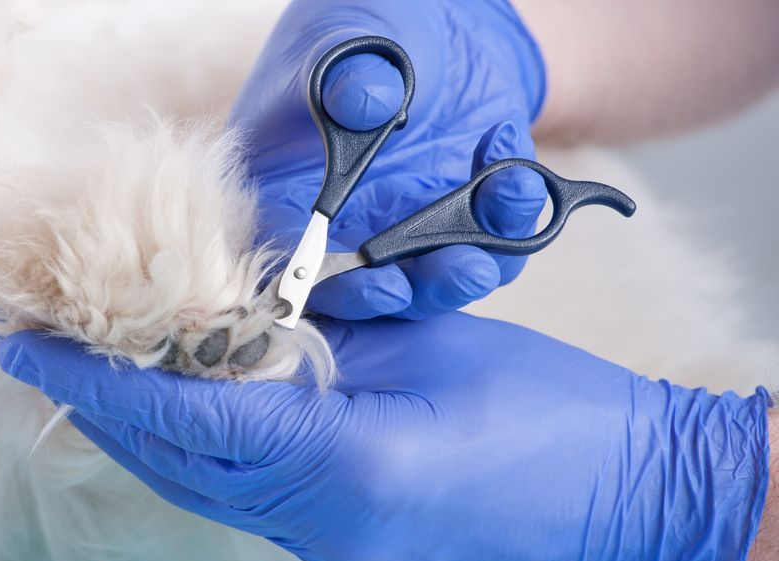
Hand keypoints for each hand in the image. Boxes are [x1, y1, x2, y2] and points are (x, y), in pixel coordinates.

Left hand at [0, 317, 771, 560]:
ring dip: (147, 435)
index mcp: (347, 461)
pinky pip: (246, 497)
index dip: (106, 380)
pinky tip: (188, 415)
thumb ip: (330, 335)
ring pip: (206, 486)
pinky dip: (201, 454)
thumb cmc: (555, 413)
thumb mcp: (434, 347)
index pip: (192, 414)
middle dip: (106, 411)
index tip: (37, 351)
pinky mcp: (348, 549)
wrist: (634, 509)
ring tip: (100, 382)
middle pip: (181, 463)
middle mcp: (323, 521)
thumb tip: (253, 312)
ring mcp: (333, 547)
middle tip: (48, 359)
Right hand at [229, 0, 547, 318]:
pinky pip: (494, 243)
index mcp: (288, 196)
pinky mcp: (464, 220)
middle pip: (374, 290)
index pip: (299, 262)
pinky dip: (515, 215)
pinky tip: (511, 156)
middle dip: (422, 290)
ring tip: (508, 197)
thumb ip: (345, 76)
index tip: (380, 285)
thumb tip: (367, 105)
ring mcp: (407, 230)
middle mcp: (347, 229)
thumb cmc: (363, 32)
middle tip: (463, 269)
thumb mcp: (343, 41)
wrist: (433, 25)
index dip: (336, 289)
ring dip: (478, 261)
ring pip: (438, 280)